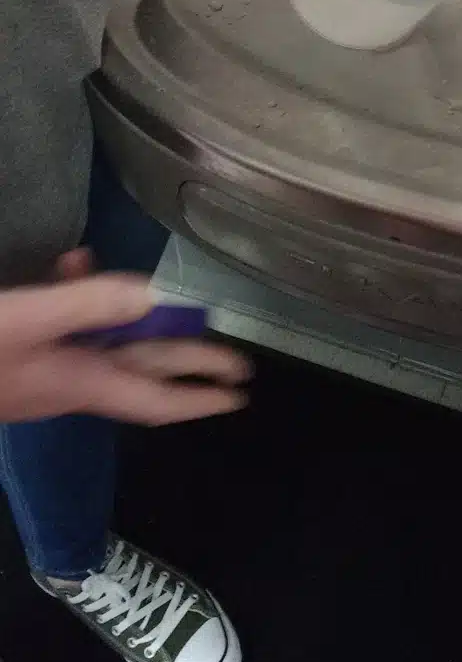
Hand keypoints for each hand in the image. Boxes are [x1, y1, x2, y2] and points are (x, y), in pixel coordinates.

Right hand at [0, 275, 250, 425]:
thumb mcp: (27, 319)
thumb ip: (88, 304)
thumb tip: (154, 295)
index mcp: (79, 381)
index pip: (154, 396)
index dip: (198, 396)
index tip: (240, 396)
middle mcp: (68, 381)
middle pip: (140, 370)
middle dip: (187, 361)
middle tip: (236, 361)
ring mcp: (41, 371)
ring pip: (105, 346)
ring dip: (138, 326)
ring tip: (168, 304)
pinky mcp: (19, 354)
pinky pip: (65, 329)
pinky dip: (81, 300)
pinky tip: (74, 266)